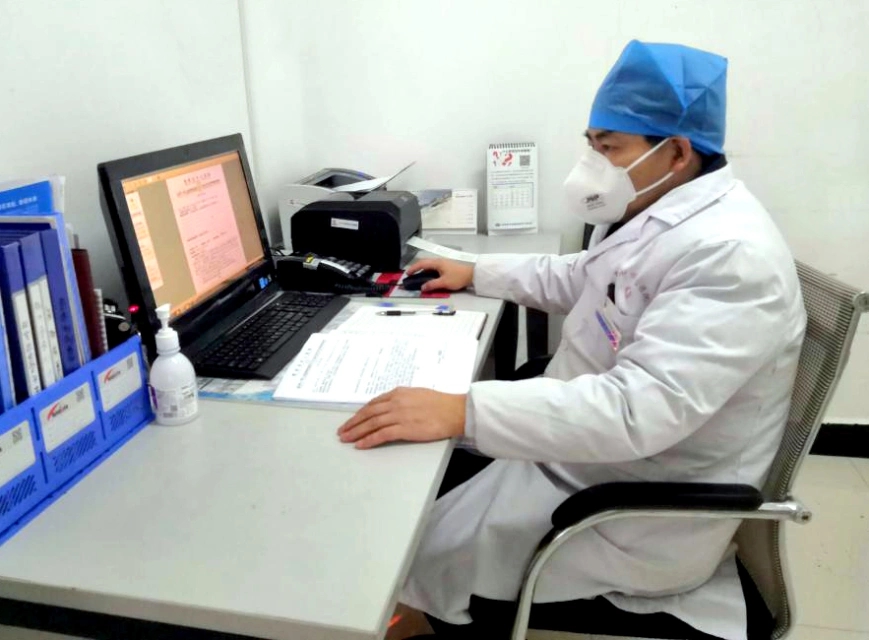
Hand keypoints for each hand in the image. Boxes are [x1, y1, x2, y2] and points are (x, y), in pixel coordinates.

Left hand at [337, 387, 466, 448]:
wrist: (455, 411)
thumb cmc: (441, 403)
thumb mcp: (418, 394)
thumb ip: (403, 399)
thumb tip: (392, 405)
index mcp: (398, 393)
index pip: (373, 403)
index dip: (360, 413)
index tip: (353, 420)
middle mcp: (395, 403)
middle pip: (368, 414)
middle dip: (353, 423)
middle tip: (342, 431)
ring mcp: (398, 415)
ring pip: (371, 424)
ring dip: (356, 432)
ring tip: (346, 439)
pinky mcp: (404, 429)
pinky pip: (381, 435)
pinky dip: (368, 440)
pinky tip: (360, 445)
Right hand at [406, 258, 473, 292]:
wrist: (472, 275)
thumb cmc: (458, 277)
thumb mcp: (444, 282)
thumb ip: (432, 285)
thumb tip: (422, 287)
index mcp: (437, 263)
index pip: (422, 264)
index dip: (413, 268)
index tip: (407, 274)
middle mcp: (439, 261)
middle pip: (424, 263)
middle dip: (417, 268)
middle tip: (411, 275)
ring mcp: (443, 263)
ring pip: (429, 266)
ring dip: (423, 271)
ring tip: (418, 278)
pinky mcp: (446, 267)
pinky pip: (434, 268)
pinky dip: (429, 272)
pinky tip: (429, 278)